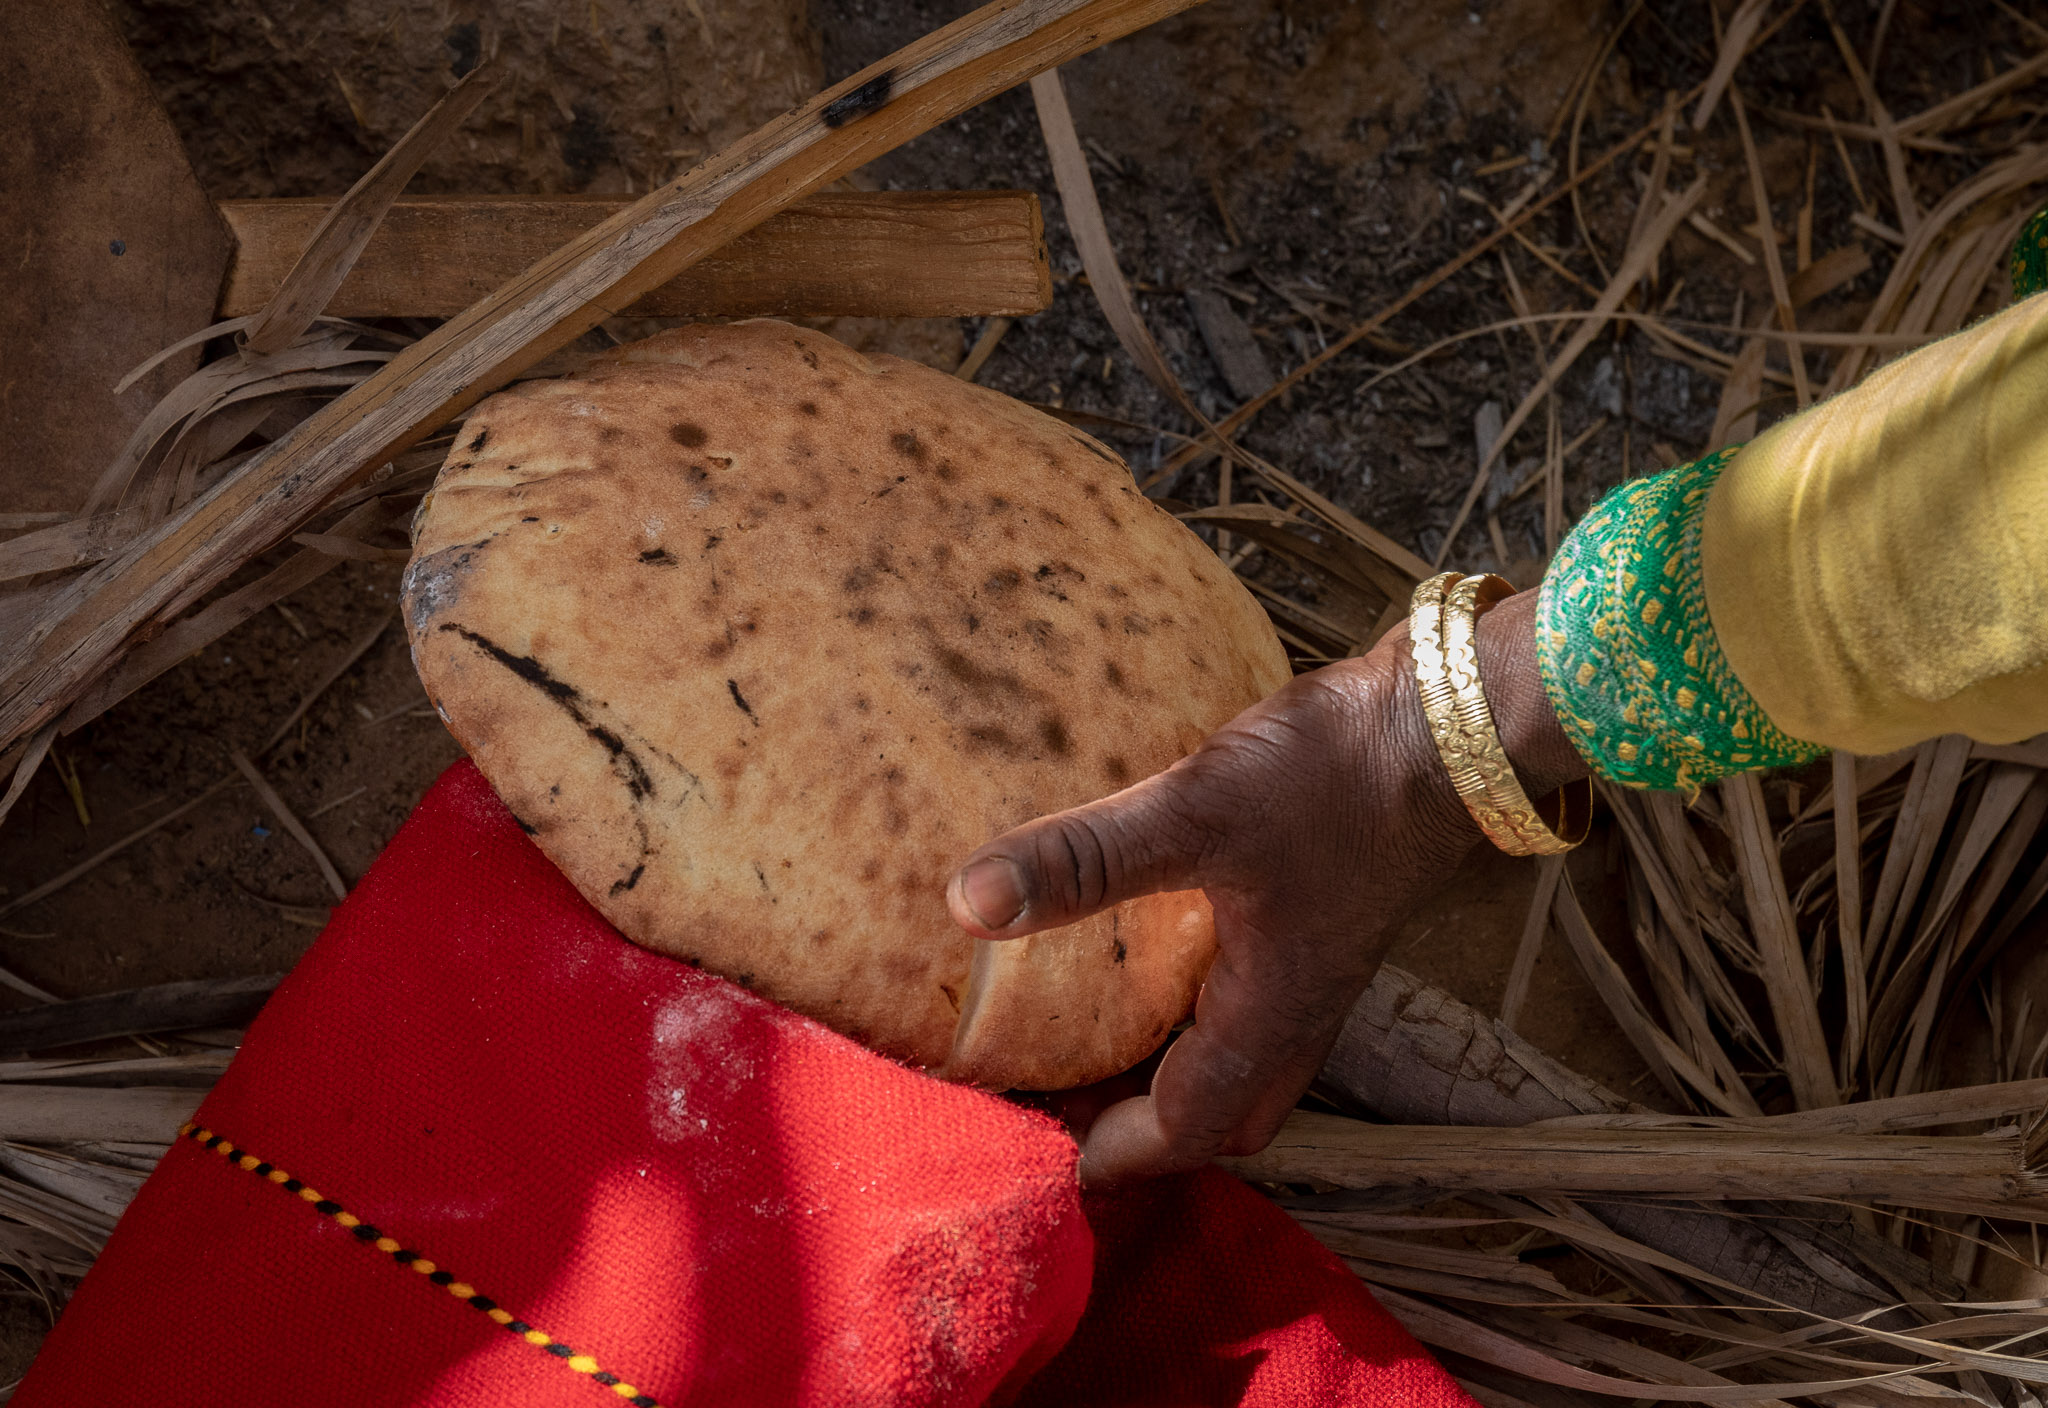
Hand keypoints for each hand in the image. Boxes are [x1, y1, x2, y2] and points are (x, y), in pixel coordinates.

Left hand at [945, 588, 1585, 1184]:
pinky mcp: (1327, 915)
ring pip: (1249, 1061)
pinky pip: (1261, 1001)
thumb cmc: (1337, 779)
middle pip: (1225, 1114)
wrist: (1458, 724)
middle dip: (1147, 1132)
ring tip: (1101, 1048)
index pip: (1188, 1128)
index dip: (1115, 1153)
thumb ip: (1087, 859)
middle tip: (1067, 1112)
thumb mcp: (1195, 812)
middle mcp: (1300, 1010)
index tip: (1045, 1159)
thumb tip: (971, 903)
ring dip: (1179, 1073)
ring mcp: (1321, 964)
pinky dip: (1206, 1012)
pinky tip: (1166, 955)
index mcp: (1268, 1016)